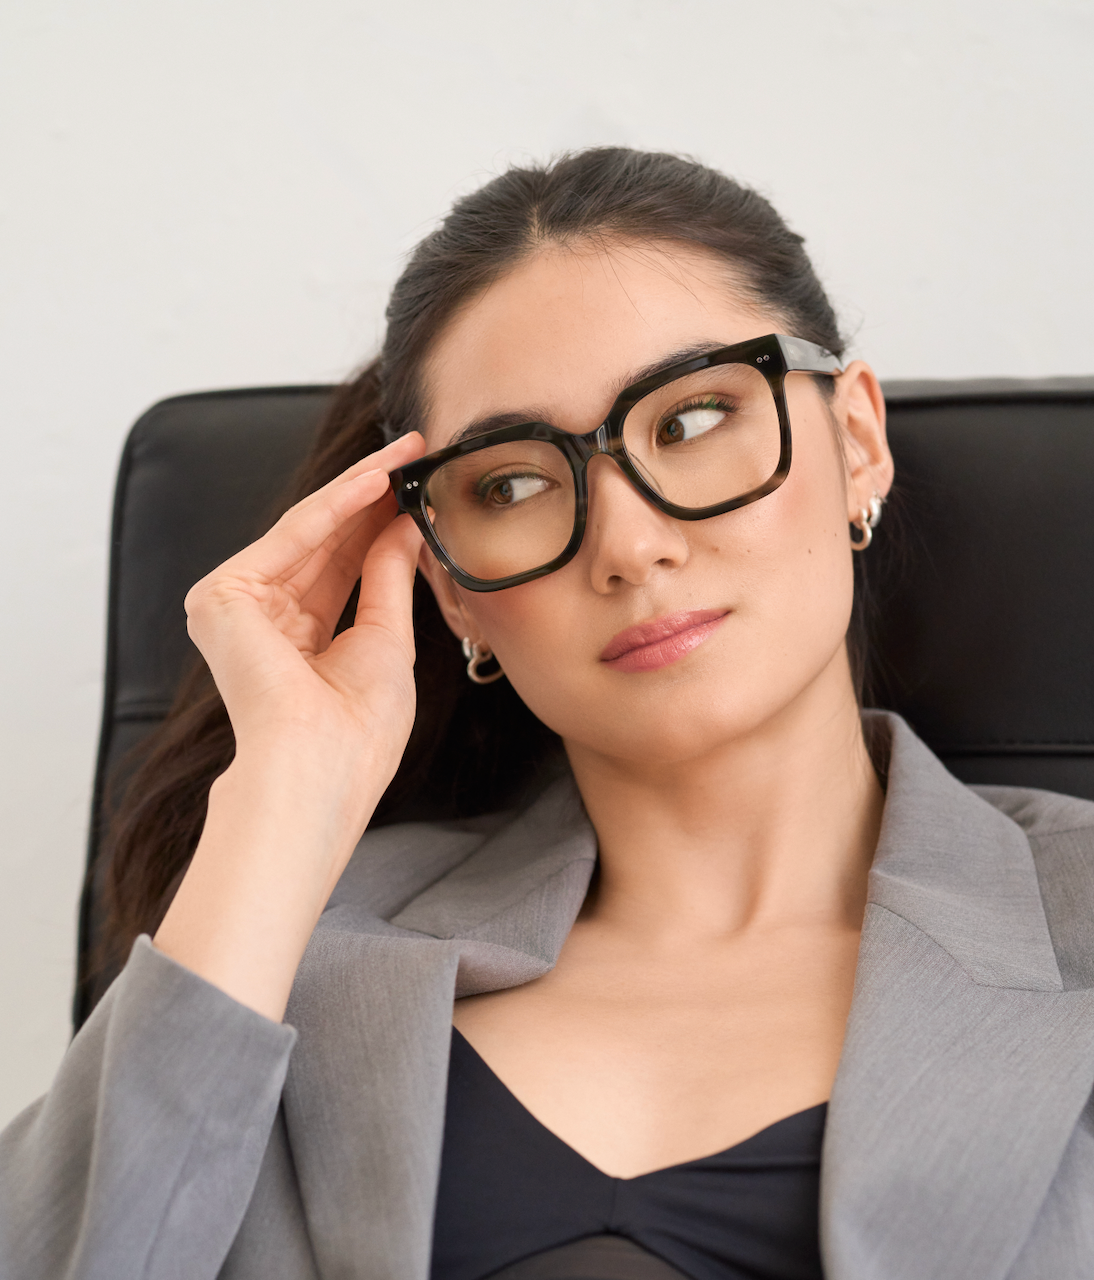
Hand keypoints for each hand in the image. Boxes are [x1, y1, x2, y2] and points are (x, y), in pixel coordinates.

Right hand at [183, 432, 426, 825]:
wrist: (324, 765)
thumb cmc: (359, 728)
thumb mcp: (387, 638)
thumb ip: (389, 575)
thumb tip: (404, 522)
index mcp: (299, 640)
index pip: (342, 566)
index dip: (379, 523)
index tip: (417, 486)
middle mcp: (263, 620)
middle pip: (325, 542)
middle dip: (372, 495)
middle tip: (414, 451)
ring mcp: (237, 607)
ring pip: (308, 531)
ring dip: (360, 489)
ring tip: (405, 454)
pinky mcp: (221, 596)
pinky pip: (290, 538)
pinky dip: (335, 507)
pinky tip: (376, 479)